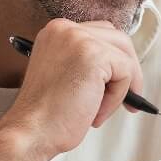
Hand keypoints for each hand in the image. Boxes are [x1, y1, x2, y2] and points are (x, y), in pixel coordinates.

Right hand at [0, 18, 144, 159]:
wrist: (32, 132)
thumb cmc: (46, 114)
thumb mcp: (65, 75)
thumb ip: (86, 62)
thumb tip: (122, 66)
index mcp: (56, 31)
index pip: (101, 34)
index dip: (114, 61)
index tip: (117, 83)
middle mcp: (66, 29)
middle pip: (119, 40)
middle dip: (127, 70)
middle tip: (129, 98)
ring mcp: (79, 39)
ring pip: (125, 58)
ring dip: (121, 87)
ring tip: (100, 109)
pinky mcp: (94, 55)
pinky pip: (125, 73)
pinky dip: (116, 98)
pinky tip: (95, 113)